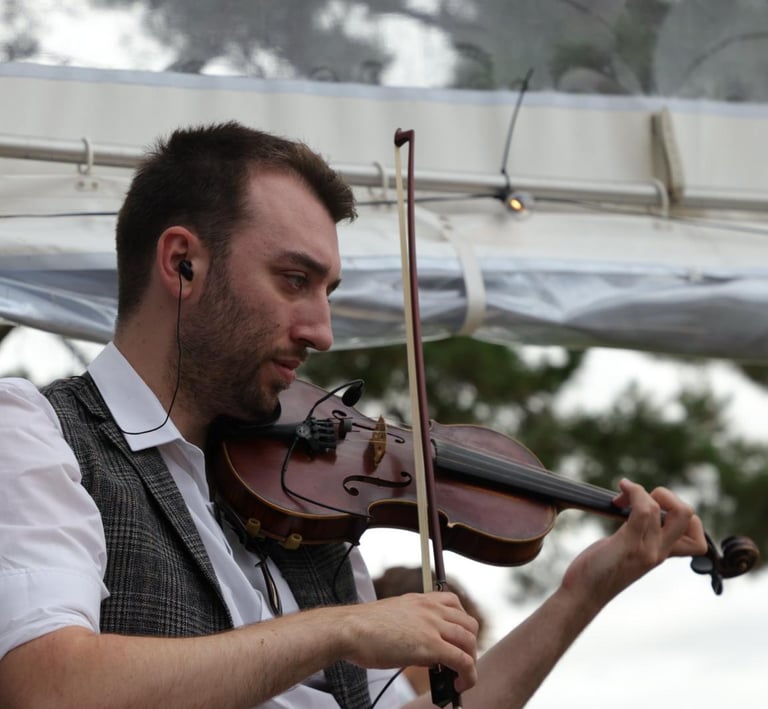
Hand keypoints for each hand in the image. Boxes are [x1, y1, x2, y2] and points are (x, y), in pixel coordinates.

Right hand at [341, 591, 478, 692]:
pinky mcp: (431, 646)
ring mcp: (432, 625)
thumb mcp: (396, 618)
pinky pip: (463, 661)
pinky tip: (460, 685)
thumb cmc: (364, 627)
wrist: (351, 629)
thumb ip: (416, 629)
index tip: (457, 638)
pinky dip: (468, 675)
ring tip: (461, 677)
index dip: (461, 623)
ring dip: (471, 662)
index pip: (455, 603)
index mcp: (421, 599)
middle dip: (469, 645)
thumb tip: (430, 655)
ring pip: (470, 641)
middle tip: (461, 661)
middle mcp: (431, 608)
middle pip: (469, 624)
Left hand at [562, 478, 707, 606]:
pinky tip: (622, 488)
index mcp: (662, 553)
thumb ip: (640, 534)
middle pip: (689, 516)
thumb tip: (639, 507)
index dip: (683, 515)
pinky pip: (643, 511)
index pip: (697, 538)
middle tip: (641, 499)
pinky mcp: (629, 545)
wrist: (584, 593)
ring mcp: (647, 549)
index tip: (656, 508)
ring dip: (642, 491)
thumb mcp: (628, 550)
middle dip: (667, 495)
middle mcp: (659, 552)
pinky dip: (635, 492)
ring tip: (623, 494)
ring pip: (662, 509)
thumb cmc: (600, 568)